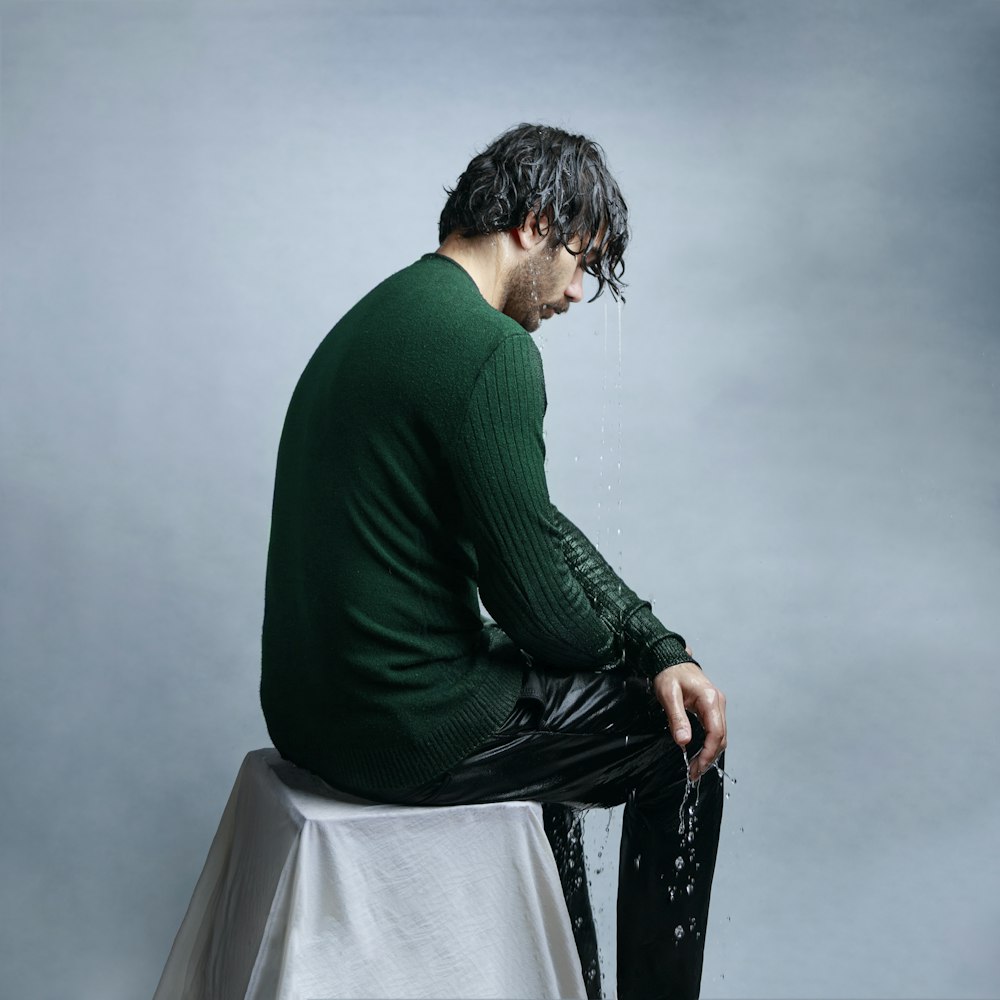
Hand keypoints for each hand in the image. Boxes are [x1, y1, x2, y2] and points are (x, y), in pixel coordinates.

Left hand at [652, 660, 726, 780]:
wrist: (670, 659)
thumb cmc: (669, 674)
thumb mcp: (668, 695)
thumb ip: (677, 718)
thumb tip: (683, 742)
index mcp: (710, 699)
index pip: (716, 733)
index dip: (708, 754)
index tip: (696, 768)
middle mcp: (718, 702)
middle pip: (721, 737)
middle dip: (709, 758)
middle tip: (693, 773)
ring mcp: (717, 705)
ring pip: (720, 736)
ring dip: (709, 753)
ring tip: (695, 768)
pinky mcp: (712, 708)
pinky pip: (715, 730)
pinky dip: (709, 744)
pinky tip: (699, 754)